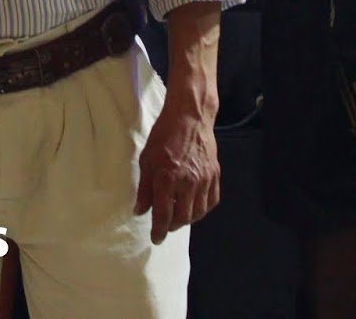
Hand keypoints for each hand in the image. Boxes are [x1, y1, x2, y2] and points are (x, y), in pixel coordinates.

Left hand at [134, 102, 220, 243]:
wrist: (189, 117)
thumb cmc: (163, 136)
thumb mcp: (146, 160)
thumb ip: (144, 189)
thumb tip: (140, 211)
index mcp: (167, 179)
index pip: (163, 215)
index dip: (158, 230)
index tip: (155, 239)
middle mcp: (187, 183)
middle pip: (183, 218)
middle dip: (172, 226)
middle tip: (165, 225)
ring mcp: (204, 180)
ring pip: (199, 212)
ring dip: (187, 218)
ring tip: (178, 215)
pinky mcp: (215, 175)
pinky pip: (212, 201)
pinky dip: (203, 208)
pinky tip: (194, 205)